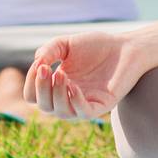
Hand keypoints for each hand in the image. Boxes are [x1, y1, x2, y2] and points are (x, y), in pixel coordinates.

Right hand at [22, 31, 146, 119]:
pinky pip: (83, 113)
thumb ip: (48, 50)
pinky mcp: (101, 106)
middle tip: (46, 68)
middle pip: (44, 106)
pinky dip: (75, 101)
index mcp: (56, 87)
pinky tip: (73, 86)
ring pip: (61, 112)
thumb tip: (37, 63)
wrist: (126, 47)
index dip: (31, 82)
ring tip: (60, 73)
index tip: (39, 64)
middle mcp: (68, 99)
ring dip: (56, 94)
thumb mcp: (66, 44)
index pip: (33, 96)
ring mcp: (84, 104)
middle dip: (40, 88)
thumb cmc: (96, 46)